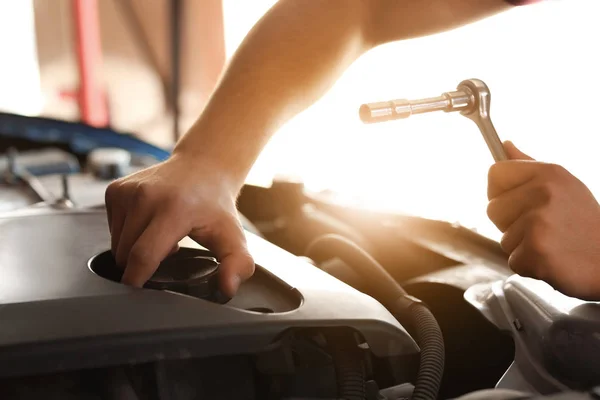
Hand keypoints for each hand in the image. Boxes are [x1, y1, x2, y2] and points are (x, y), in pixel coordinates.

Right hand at [104, 151, 254, 296]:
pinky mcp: (115, 189)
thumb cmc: (215, 205)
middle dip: (142, 265)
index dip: (138, 279)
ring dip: (134, 250)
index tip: (140, 293)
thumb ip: (237, 264)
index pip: (143, 255)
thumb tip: (228, 288)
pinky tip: (149, 225)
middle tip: (169, 251)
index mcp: (174, 209)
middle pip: (126, 254)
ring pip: (116, 244)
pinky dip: (127, 235)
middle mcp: (146, 196)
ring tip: (160, 237)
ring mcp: (127, 190)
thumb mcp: (233, 236)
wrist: (203, 167)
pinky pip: (112, 230)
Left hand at [487, 141, 599, 300]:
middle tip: (543, 228)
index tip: (518, 203)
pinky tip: (552, 259)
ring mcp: (539, 221)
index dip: (500, 193)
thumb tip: (505, 145)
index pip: (495, 174)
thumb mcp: (563, 186)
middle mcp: (544, 192)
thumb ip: (529, 166)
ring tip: (551, 243)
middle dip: (510, 223)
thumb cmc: (583, 224)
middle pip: (492, 208)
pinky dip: (530, 266)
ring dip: (522, 246)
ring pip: (503, 238)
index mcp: (549, 173)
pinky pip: (513, 260)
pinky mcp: (537, 250)